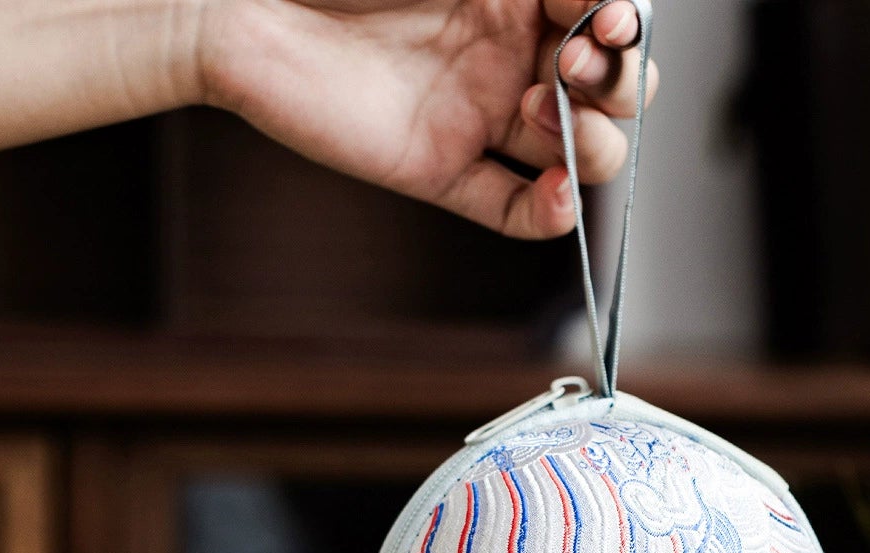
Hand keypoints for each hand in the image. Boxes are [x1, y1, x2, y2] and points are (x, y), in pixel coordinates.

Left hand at [199, 0, 658, 238]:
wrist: (242, 6)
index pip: (611, 21)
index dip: (626, 25)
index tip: (607, 16)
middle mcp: (508, 57)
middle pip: (612, 95)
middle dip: (619, 86)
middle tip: (574, 66)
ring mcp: (477, 119)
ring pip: (576, 155)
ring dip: (587, 144)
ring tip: (537, 112)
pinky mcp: (441, 172)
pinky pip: (513, 211)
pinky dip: (548, 215)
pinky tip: (555, 196)